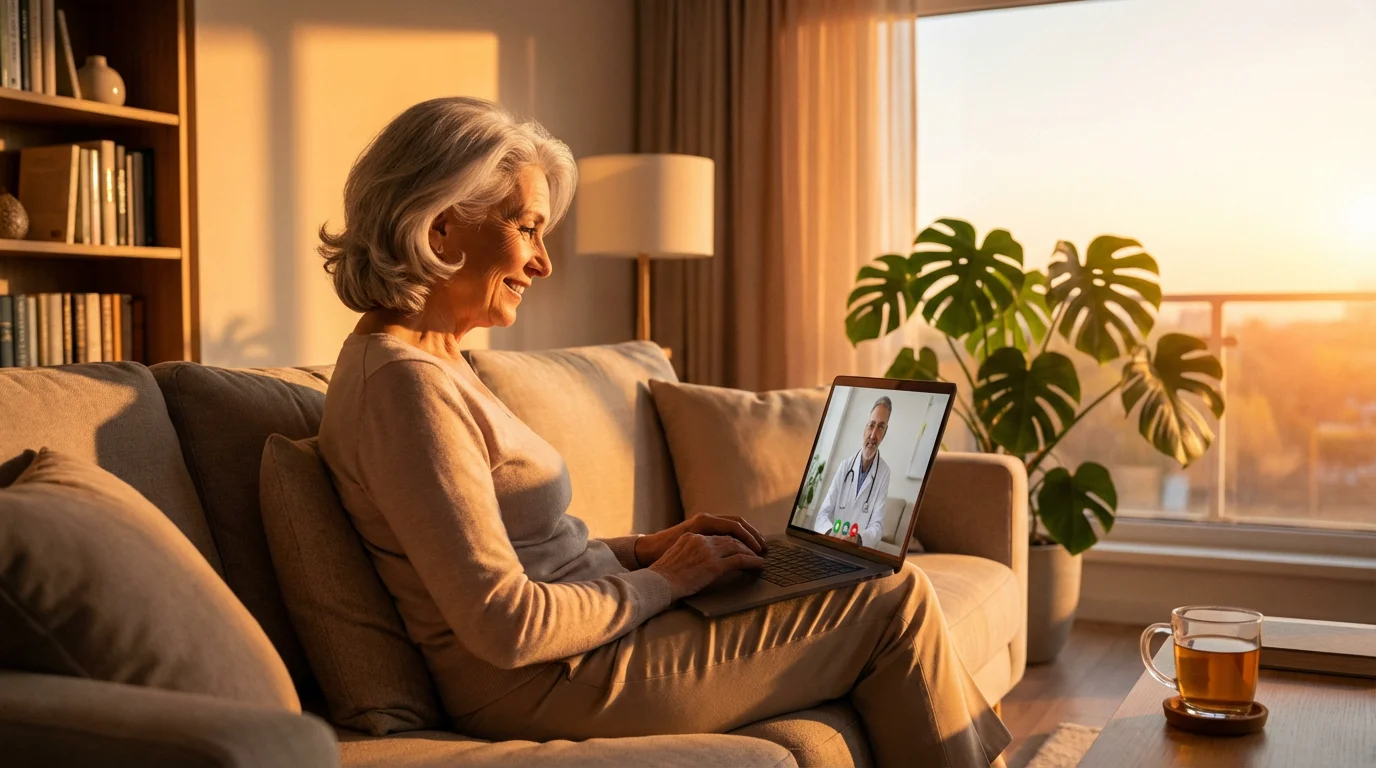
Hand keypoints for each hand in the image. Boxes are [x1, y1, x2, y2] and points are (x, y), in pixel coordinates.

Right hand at [648, 534, 766, 599]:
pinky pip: (740, 559)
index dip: (731, 539)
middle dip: (745, 542)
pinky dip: (752, 561)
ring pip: (737, 546)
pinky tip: (759, 564)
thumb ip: (689, 554)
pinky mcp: (714, 565)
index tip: (740, 543)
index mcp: (691, 536)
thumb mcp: (676, 557)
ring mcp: (708, 551)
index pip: (718, 534)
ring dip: (751, 551)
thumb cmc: (662, 577)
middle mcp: (701, 539)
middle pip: (730, 537)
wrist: (658, 583)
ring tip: (759, 556)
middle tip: (756, 547)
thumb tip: (699, 562)